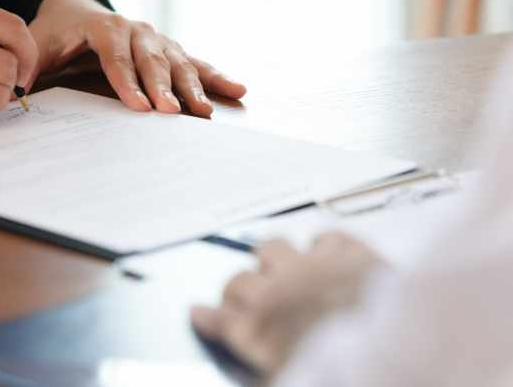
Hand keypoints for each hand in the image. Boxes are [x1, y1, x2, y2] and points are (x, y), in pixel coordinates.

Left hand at [29, 0, 245, 116]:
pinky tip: (237, 90)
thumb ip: (30, 62)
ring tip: (206, 111)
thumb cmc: (56, 33)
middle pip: (152, 58)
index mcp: (103, 26)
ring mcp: (155, 37)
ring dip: (194, 86)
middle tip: (174, 113)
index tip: (139, 106)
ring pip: (178, 61)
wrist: (75, 9)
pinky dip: (216, 76)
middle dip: (164, 87)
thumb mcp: (38, 43)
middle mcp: (134, 28)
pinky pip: (195, 61)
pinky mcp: (168, 48)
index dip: (128, 80)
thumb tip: (18, 89)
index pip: (116, 55)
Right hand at [191, 233, 383, 376]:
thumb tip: (220, 332)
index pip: (221, 318)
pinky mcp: (350, 254)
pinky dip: (323, 247)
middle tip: (250, 299)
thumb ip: (258, 357)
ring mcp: (312, 268)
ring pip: (272, 246)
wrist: (408, 361)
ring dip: (274, 261)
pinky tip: (327, 258)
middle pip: (239, 281)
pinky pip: (325, 237)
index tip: (200, 312)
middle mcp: (279, 292)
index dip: (209, 317)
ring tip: (284, 270)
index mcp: (263, 330)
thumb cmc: (347, 373)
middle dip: (239, 291)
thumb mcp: (288, 374)